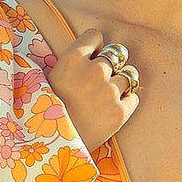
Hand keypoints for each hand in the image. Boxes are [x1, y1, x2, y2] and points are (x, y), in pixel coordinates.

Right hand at [46, 27, 139, 151]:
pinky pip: (134, 97)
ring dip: (122, 82)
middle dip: (111, 65)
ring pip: (129, 74)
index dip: (95, 46)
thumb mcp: (50, 78)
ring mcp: (109, 91)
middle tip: (100, 81)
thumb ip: (71, 62)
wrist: (52, 147)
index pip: (95, 35)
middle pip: (116, 54)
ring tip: (107, 96)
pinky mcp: (121, 111)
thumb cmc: (46, 113)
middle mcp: (94, 70)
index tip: (92, 58)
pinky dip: (127, 103)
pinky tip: (111, 110)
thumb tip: (89, 51)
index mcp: (72, 58)